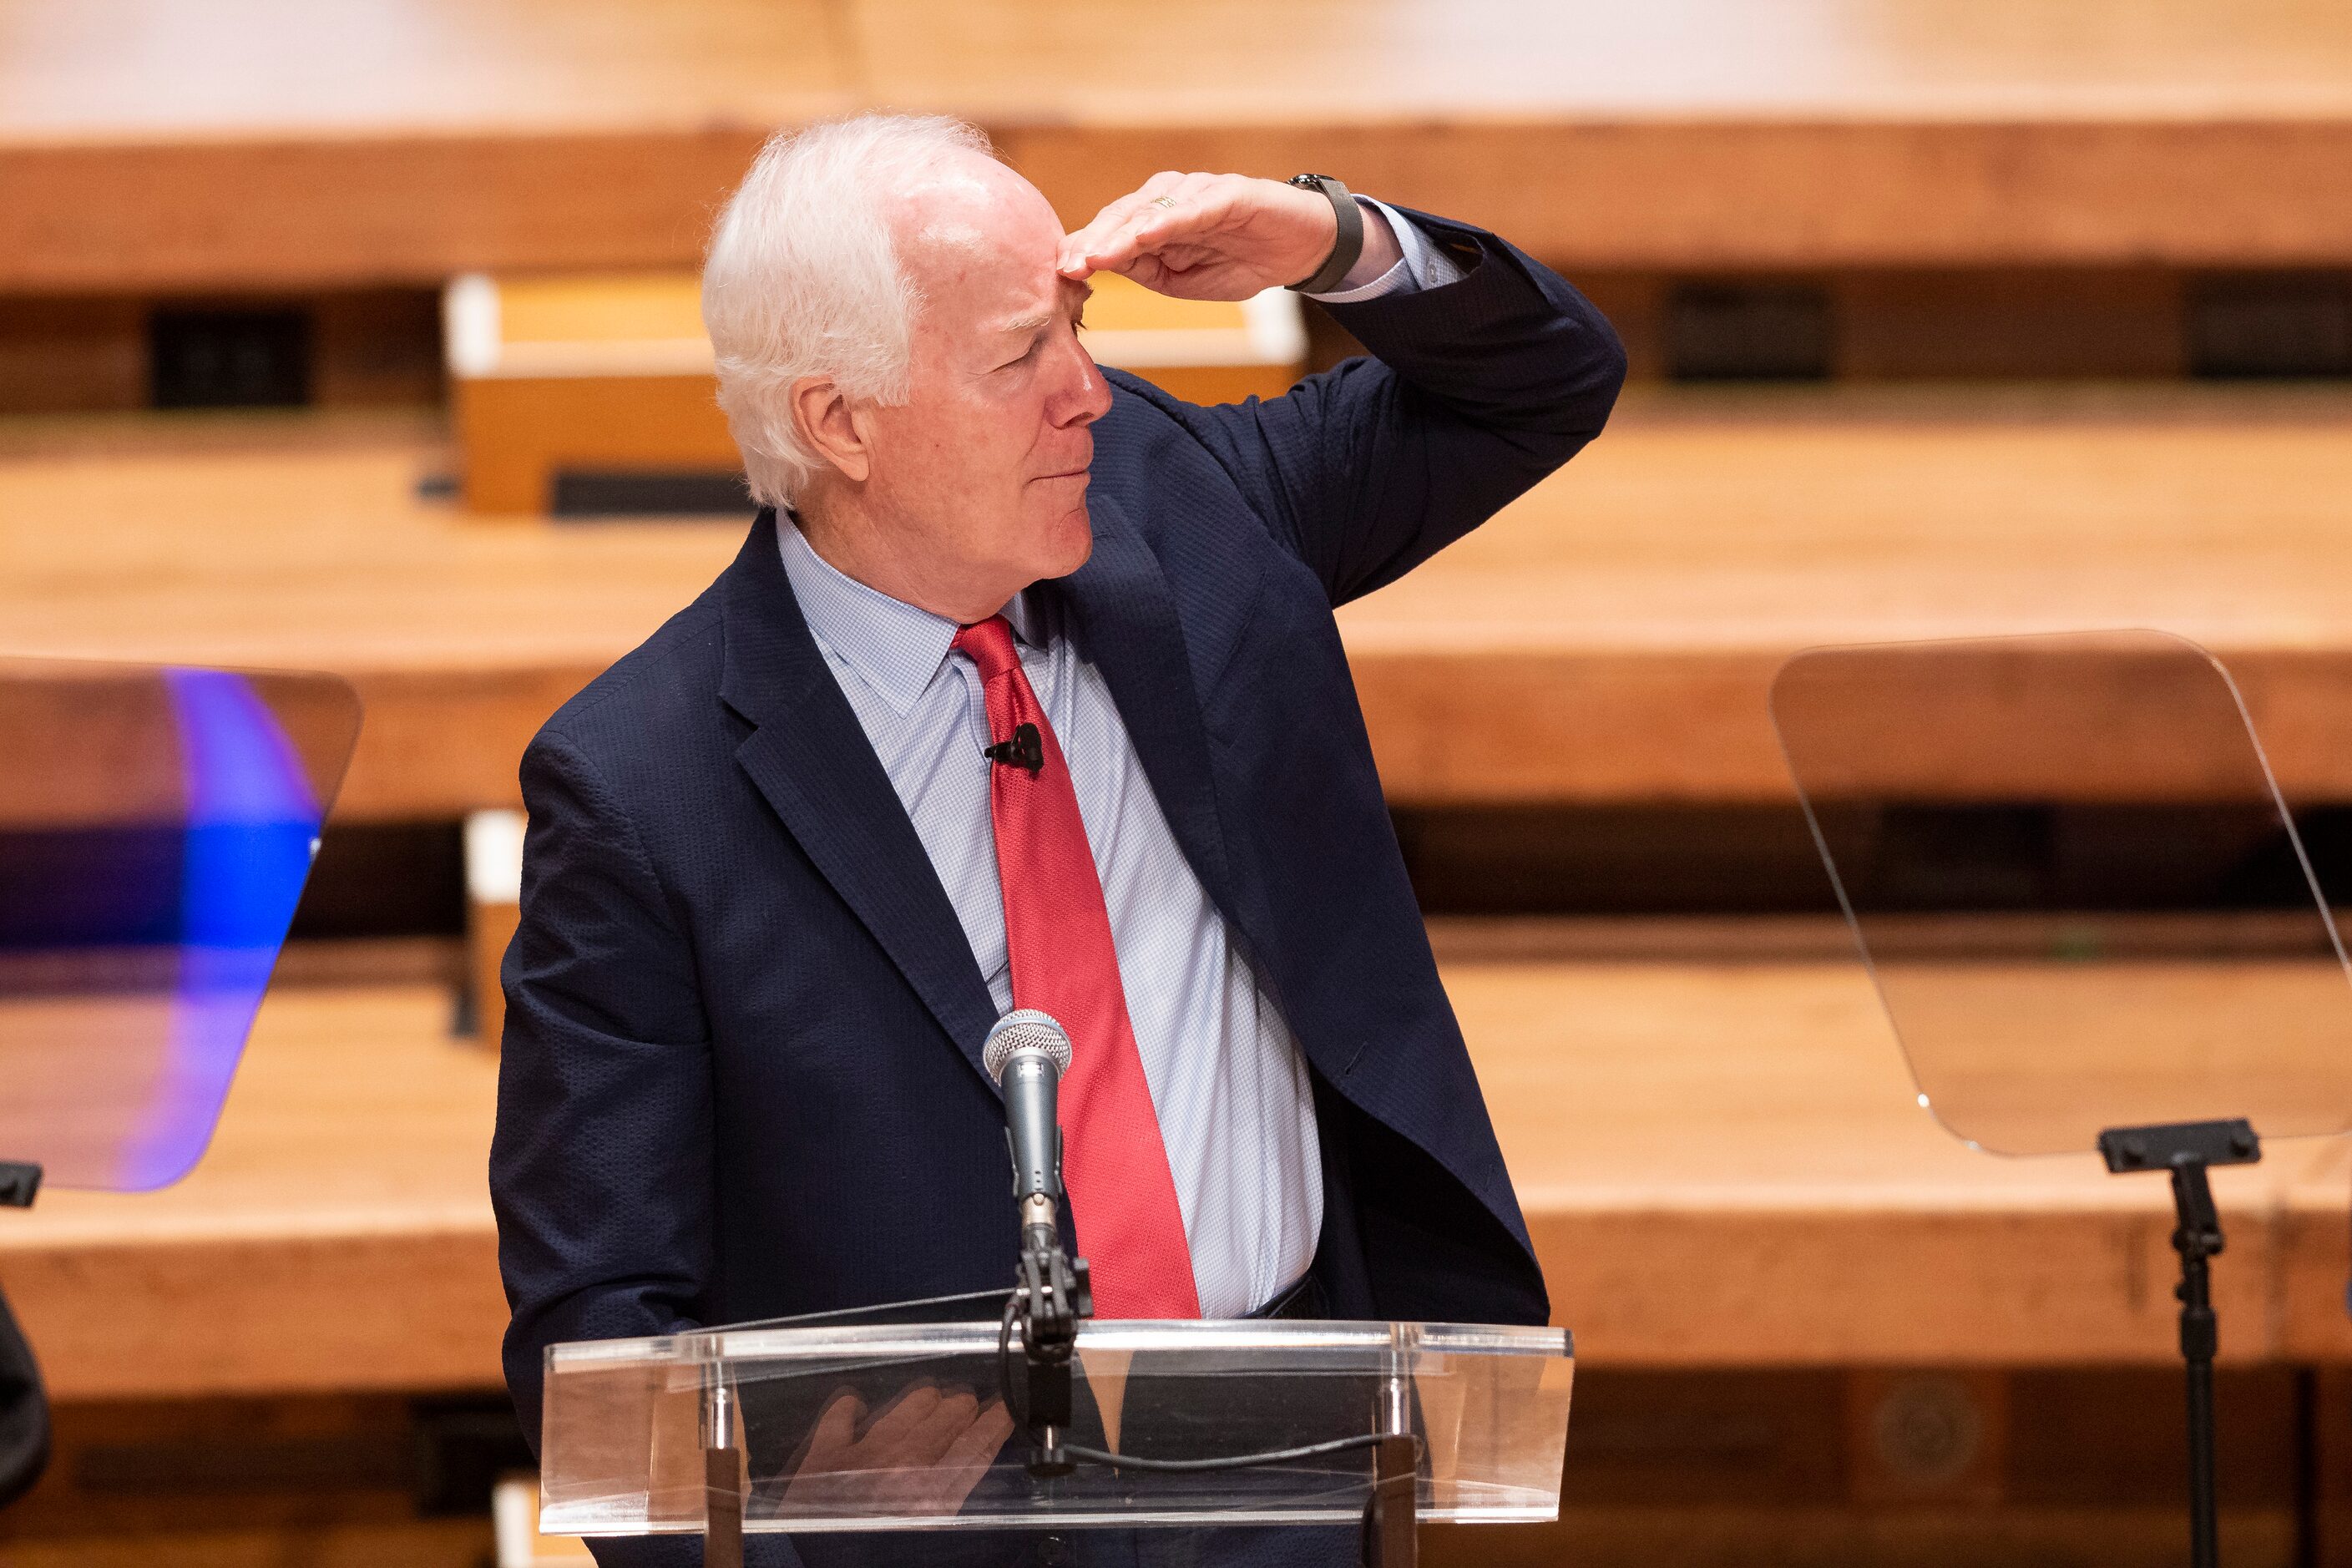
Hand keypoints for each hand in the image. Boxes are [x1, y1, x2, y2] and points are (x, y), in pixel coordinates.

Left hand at [779, 1383, 1013, 1520]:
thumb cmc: (878, 1562)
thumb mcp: (929, 1541)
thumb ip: (946, 1508)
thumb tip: (957, 1484)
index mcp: (935, 1497)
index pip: (977, 1445)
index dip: (995, 1422)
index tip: (1004, 1410)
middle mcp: (905, 1465)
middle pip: (949, 1416)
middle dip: (964, 1407)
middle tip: (967, 1406)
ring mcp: (864, 1453)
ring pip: (909, 1405)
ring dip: (925, 1400)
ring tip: (931, 1398)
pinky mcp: (824, 1454)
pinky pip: (844, 1413)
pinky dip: (853, 1406)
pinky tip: (859, 1406)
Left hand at [1059, 172, 1357, 299]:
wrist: (1298, 250)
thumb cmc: (1237, 262)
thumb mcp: (1181, 281)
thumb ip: (1144, 270)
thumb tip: (1100, 266)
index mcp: (1152, 221)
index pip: (1109, 234)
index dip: (1083, 251)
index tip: (1058, 274)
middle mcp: (1168, 199)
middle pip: (1120, 218)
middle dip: (1092, 243)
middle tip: (1067, 267)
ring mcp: (1196, 193)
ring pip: (1149, 210)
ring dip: (1121, 233)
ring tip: (1096, 255)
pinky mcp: (1228, 193)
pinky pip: (1192, 208)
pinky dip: (1168, 220)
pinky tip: (1146, 235)